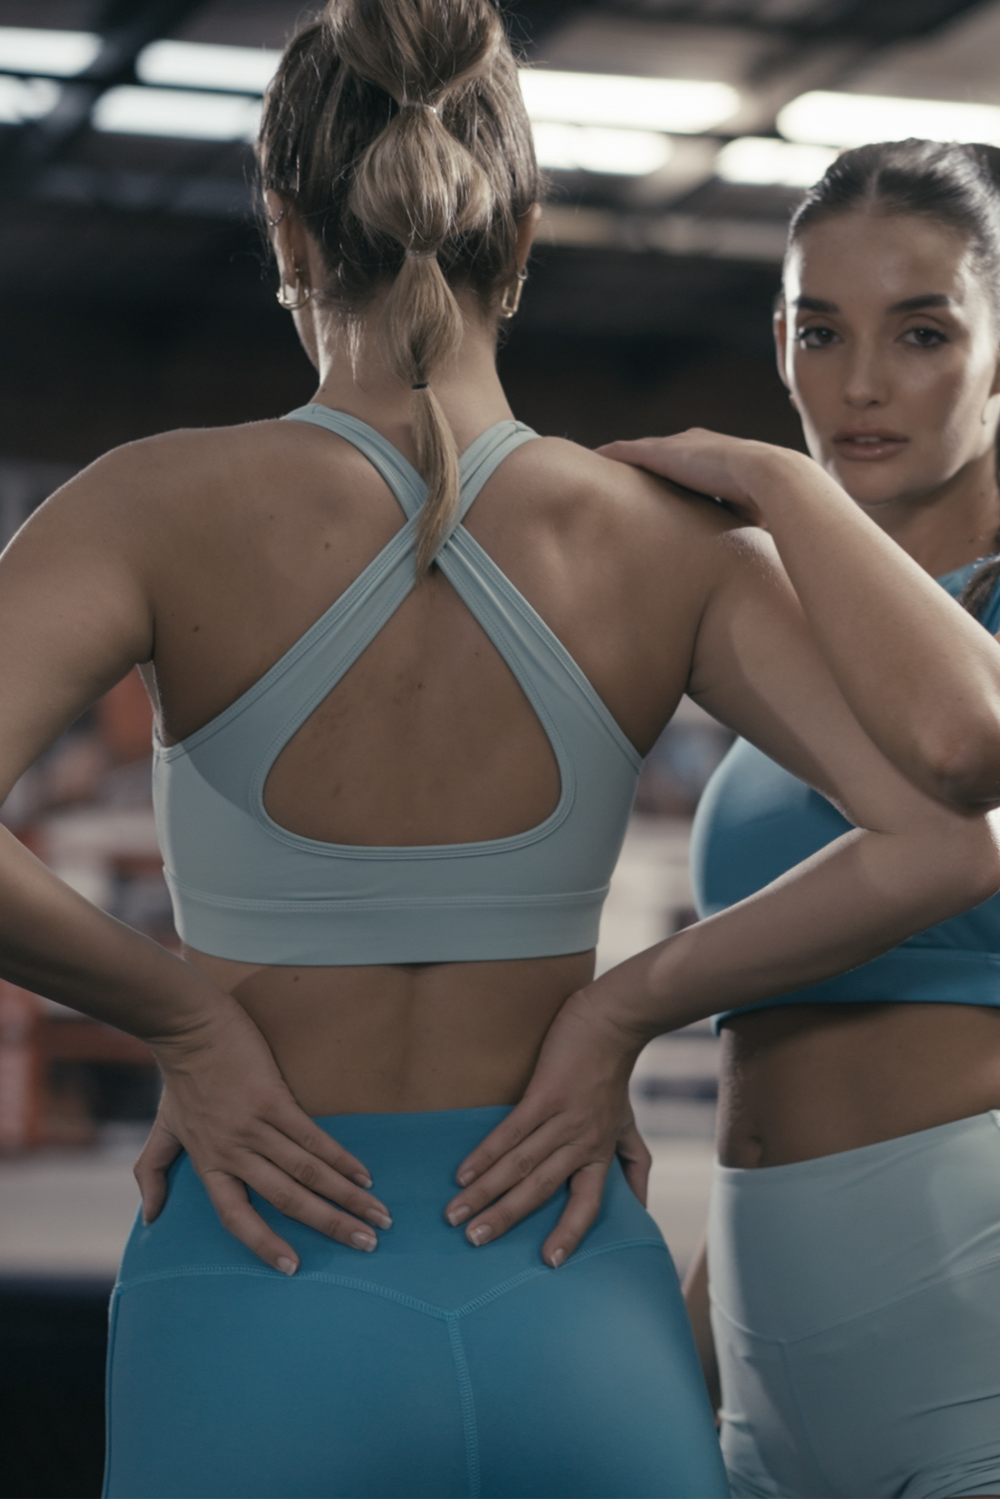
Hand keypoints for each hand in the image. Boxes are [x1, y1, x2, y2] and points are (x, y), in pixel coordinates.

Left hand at [135, 999, 391, 1273]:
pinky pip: (313, 1136)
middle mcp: (234, 1152)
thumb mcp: (161, 1129)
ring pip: (307, 1172)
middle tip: (364, 1245)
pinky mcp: (274, 1099)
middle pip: (287, 1199)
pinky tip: (364, 1174)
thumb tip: (149, 1218)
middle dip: (330, 1224)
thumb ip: (152, 1172)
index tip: (294, 1268)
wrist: (191, 1028)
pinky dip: (341, 1158)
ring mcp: (255, 1126)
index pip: (237, 1216)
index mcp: (210, 1164)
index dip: (264, 1244)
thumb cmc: (179, 1078)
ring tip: (377, 1215)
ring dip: (346, 1195)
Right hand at [443, 994, 646, 1266]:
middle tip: (475, 1242)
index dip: (569, 1232)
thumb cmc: (613, 1077)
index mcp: (599, 1154)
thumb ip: (635, 1167)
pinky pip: (511, 1131)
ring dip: (486, 1192)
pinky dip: (486, 1154)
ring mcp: (563, 1118)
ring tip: (456, 1215)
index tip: (549, 1263)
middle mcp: (582, 1142)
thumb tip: (643, 1209)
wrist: (610, 1025)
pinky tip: (464, 1173)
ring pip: (520, 1164)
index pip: (586, 1203)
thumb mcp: (631, 1127)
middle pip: (541, 1189)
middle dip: (506, 1217)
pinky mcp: (545, 1094)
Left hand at [596, 430, 799, 524]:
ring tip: (596, 462)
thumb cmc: (769, 501)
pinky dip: (610, 454)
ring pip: (638, 449)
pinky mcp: (662, 453)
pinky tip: (593, 458)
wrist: (770, 478)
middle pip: (657, 450)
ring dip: (619, 455)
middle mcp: (694, 444)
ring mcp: (677, 446)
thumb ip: (735, 523)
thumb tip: (740, 553)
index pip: (685, 462)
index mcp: (716, 455)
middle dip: (640, 459)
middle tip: (617, 470)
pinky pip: (626, 452)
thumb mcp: (749, 512)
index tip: (654, 481)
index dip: (670, 470)